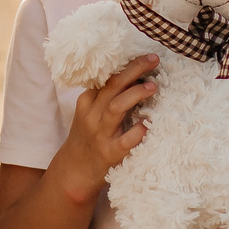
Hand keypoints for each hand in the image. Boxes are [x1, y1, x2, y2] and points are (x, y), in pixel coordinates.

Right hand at [56, 54, 159, 202]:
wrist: (74, 172)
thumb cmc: (88, 138)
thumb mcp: (90, 114)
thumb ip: (105, 97)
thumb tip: (135, 76)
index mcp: (87, 102)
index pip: (106, 78)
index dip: (126, 66)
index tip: (145, 56)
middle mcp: (92, 116)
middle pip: (113, 86)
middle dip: (134, 70)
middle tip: (154, 60)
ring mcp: (100, 135)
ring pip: (116, 107)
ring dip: (135, 94)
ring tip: (153, 85)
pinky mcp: (110, 154)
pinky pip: (125, 141)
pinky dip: (138, 131)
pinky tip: (148, 124)